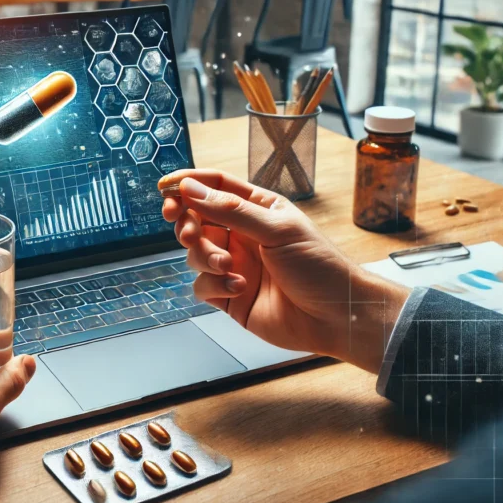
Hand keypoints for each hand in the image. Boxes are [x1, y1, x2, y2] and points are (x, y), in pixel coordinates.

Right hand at [161, 170, 409, 372]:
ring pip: (195, 253)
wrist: (336, 318)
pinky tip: (239, 288)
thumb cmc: (319, 266)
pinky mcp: (229, 296)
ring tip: (228, 266)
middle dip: (187, 223)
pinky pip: (202, 286)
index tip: (166, 188)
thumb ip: (231, 210)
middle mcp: (242, 234)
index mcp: (257, 208)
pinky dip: (213, 285)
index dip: (188, 184)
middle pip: (196, 219)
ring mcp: (234, 265)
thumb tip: (191, 190)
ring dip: (204, 257)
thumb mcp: (278, 230)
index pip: (214, 187)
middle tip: (189, 232)